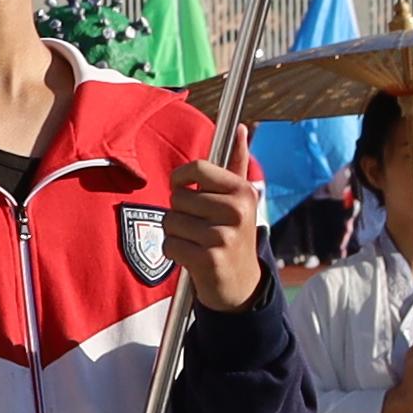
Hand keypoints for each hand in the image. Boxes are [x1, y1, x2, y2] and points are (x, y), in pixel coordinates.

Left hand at [159, 154, 268, 313]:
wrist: (241, 285)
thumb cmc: (232, 235)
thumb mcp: (240, 199)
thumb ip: (236, 164)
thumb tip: (242, 127)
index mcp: (242, 191)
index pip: (197, 167)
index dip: (181, 179)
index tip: (183, 190)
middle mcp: (237, 211)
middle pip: (178, 198)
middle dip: (179, 213)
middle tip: (199, 228)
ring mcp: (224, 236)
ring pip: (170, 222)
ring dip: (176, 235)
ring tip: (197, 243)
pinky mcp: (209, 259)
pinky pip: (170, 245)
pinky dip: (174, 253)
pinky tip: (193, 258)